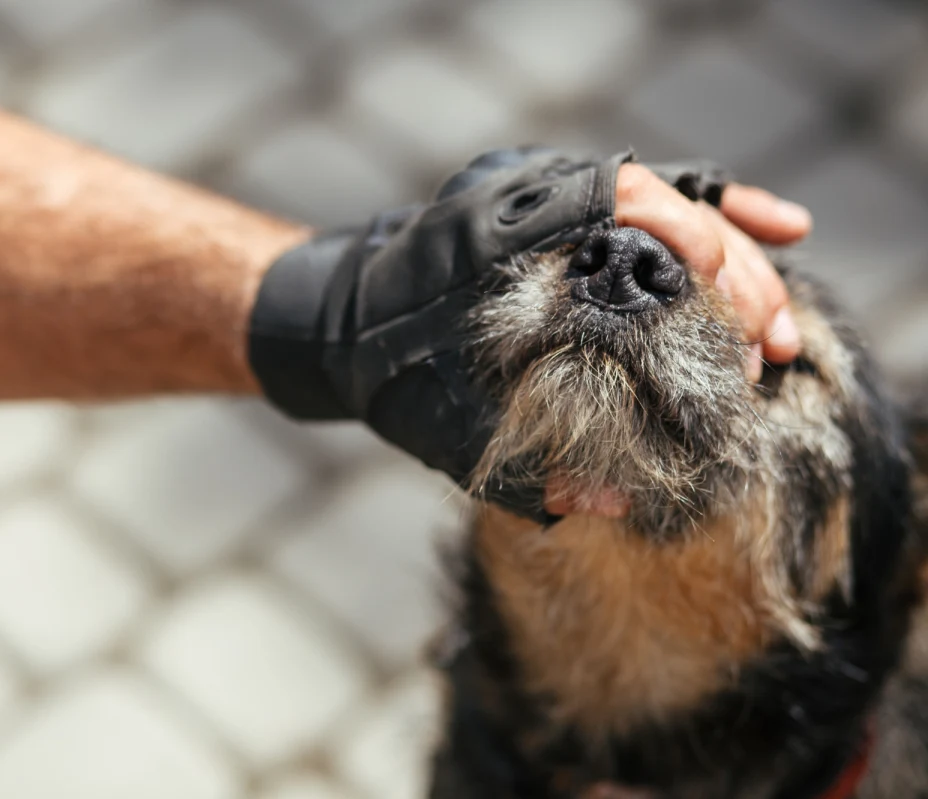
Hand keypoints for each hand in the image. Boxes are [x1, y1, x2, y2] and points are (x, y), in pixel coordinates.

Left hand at [249, 147, 811, 519]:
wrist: (343, 327)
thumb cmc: (391, 380)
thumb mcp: (445, 430)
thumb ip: (519, 469)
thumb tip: (611, 503)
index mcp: (500, 229)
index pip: (618, 195)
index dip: (688, 236)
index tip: (730, 299)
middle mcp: (529, 193)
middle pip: (663, 203)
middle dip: (730, 273)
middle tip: (767, 344)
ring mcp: (548, 193)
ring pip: (667, 205)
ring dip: (730, 261)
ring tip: (773, 331)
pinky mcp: (561, 210)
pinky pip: (646, 207)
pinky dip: (707, 218)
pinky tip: (777, 231)